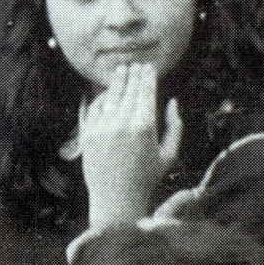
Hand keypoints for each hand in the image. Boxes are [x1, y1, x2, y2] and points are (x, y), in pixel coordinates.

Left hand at [79, 63, 181, 229]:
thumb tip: (172, 102)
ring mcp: (102, 129)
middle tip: (136, 64)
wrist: (115, 200)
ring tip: (121, 70)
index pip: (146, 92)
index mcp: (145, 126)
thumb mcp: (170, 153)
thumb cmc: (148, 177)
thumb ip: (174, 126)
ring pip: (110, 97)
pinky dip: (100, 99)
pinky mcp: (88, 136)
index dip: (148, 77)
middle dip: (133, 75)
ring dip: (116, 82)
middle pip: (128, 90)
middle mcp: (122, 124)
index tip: (149, 67)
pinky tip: (106, 93)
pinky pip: (94, 110)